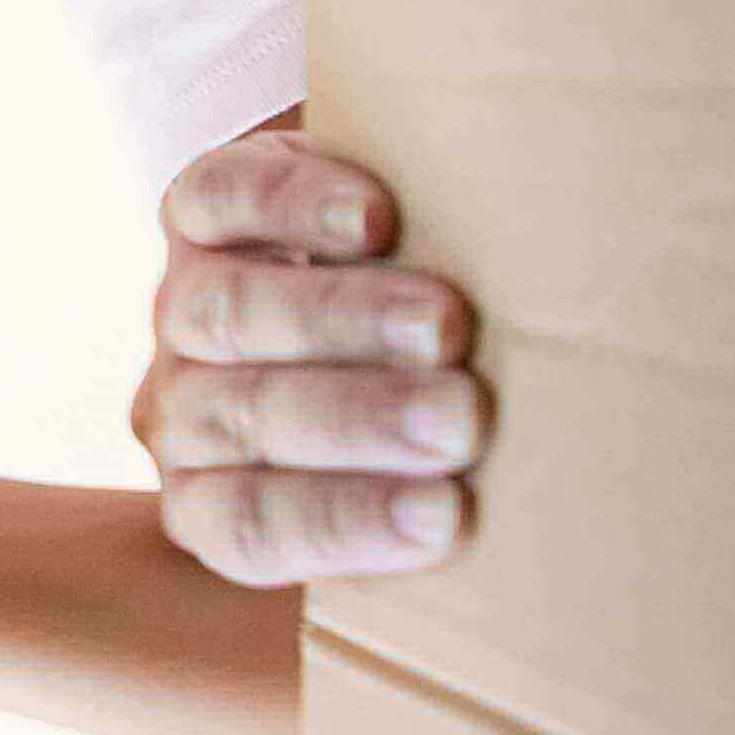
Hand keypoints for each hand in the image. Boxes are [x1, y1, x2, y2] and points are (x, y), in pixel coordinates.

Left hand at [132, 127, 485, 585]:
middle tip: (460, 419)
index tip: (447, 518)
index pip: (255, 528)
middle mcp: (182, 409)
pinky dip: (294, 207)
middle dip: (356, 420)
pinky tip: (373, 221)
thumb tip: (556, 531)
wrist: (373, 258)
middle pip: (245, 417)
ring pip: (227, 313)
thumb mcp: (420, 473)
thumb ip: (444, 496)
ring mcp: (178, 307)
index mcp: (213, 498)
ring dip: (340, 317)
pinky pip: (216, 203)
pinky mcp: (194, 211)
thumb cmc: (418, 400)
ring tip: (443, 324)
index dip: (345, 523)